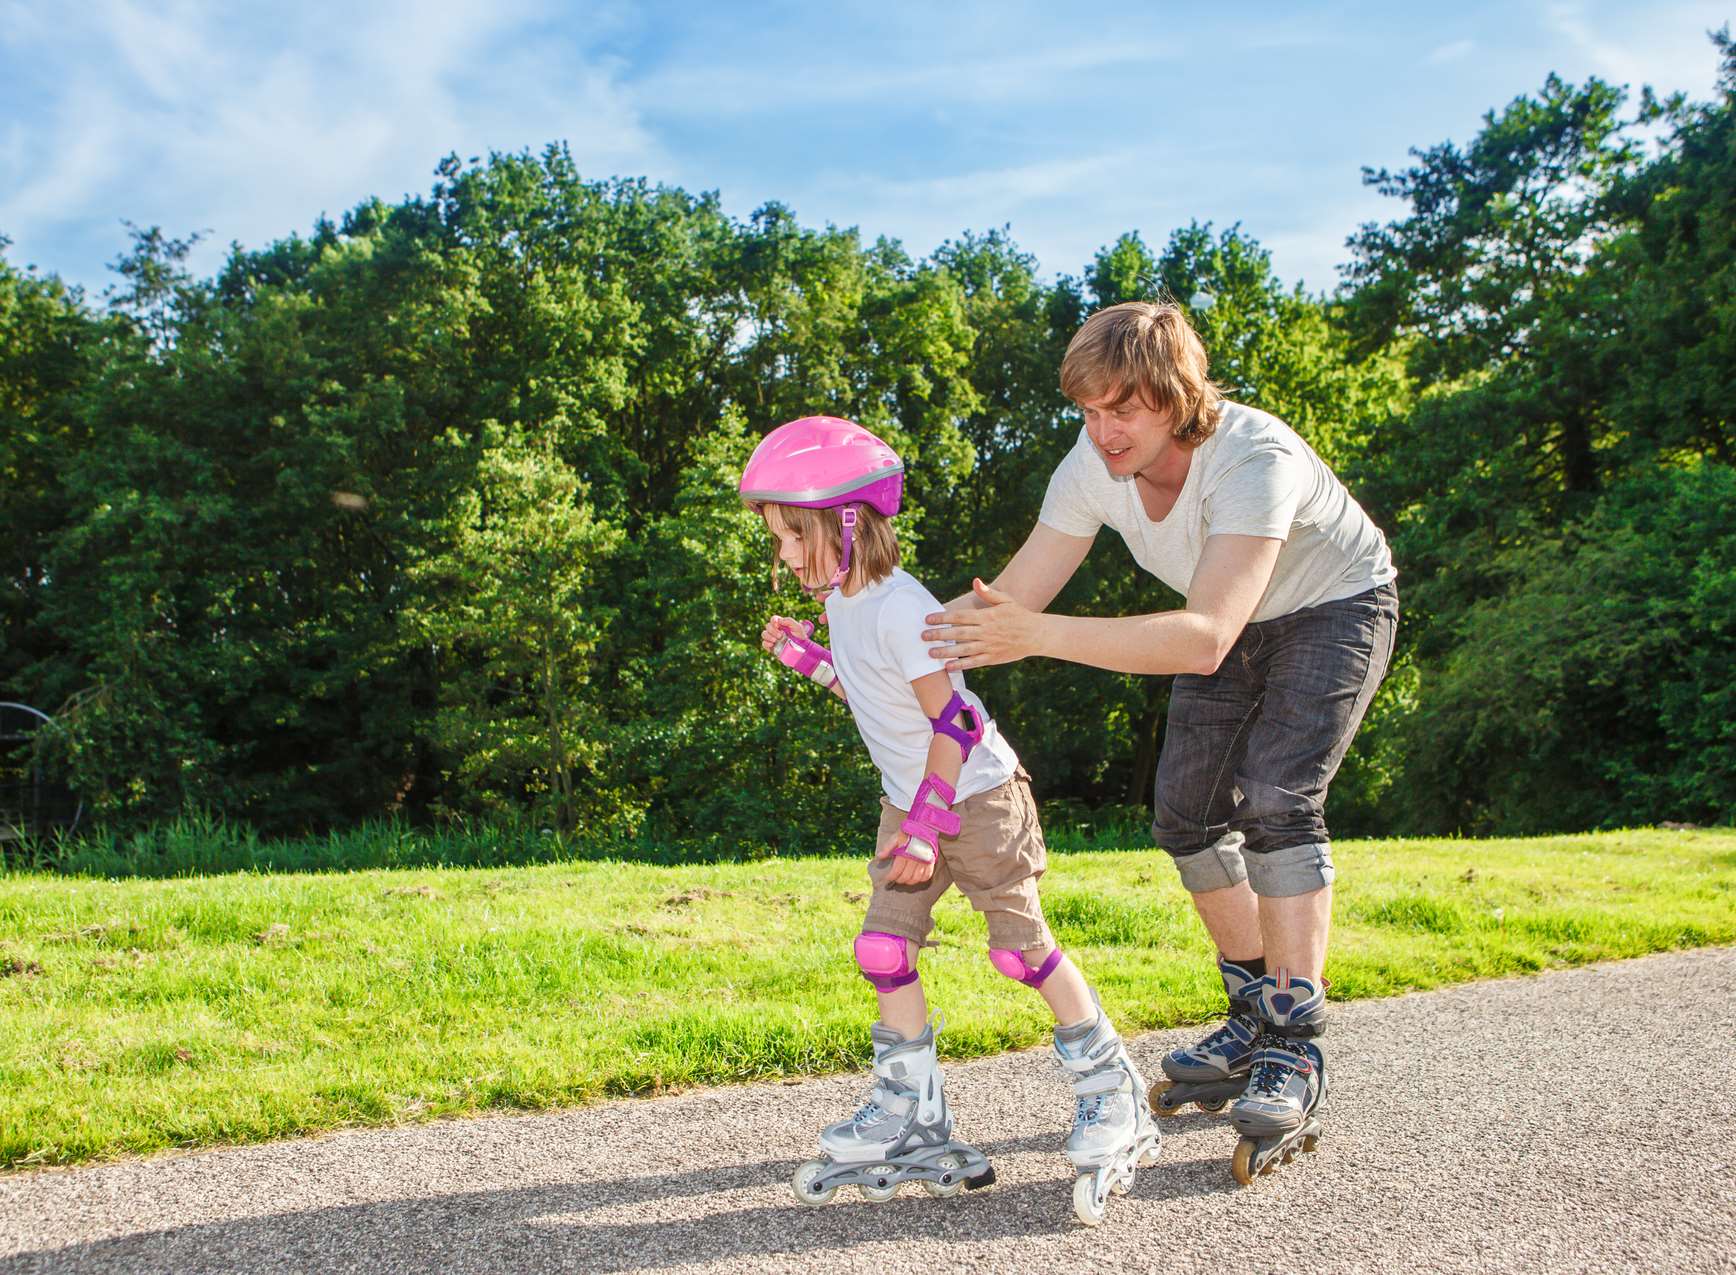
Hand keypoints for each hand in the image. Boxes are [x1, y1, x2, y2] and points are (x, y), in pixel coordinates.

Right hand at [761, 614, 810, 653]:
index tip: (777, 625)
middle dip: (773, 630)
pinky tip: (772, 644)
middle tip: (780, 636)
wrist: (801, 651)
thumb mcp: (798, 628)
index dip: (773, 620)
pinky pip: (764, 643)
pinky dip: (766, 643)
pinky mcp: (771, 647)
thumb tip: (779, 620)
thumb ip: (789, 621)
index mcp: (781, 625)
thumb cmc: (800, 638)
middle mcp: (776, 631)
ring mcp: (772, 639)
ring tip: (776, 640)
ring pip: (764, 634)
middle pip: (768, 626)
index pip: (773, 619)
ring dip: (769, 636)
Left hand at [876, 832, 936, 885]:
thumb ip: (887, 847)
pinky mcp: (931, 862)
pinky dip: (920, 879)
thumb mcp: (896, 837)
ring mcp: (924, 861)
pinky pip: (927, 876)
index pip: (896, 871)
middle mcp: (915, 859)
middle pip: (906, 877)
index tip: (887, 878)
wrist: (925, 826)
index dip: (891, 877)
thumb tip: (879, 857)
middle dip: (898, 880)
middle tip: (895, 879)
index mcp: (905, 853)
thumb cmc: (909, 832)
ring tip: (904, 879)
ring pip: (916, 879)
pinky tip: (915, 877)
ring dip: (909, 881)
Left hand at [921, 578, 1043, 669]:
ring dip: (946, 651)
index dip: (943, 617)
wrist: (1036, 634)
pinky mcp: (993, 658)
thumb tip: (975, 581)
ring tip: (930, 652)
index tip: (928, 619)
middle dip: (939, 634)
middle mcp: (986, 631)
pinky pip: (974, 662)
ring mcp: (989, 646)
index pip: (960, 616)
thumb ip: (988, 593)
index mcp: (987, 616)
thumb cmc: (1018, 615)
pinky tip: (947, 666)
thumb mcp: (1005, 600)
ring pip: (964, 649)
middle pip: (958, 633)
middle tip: (923, 636)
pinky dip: (960, 665)